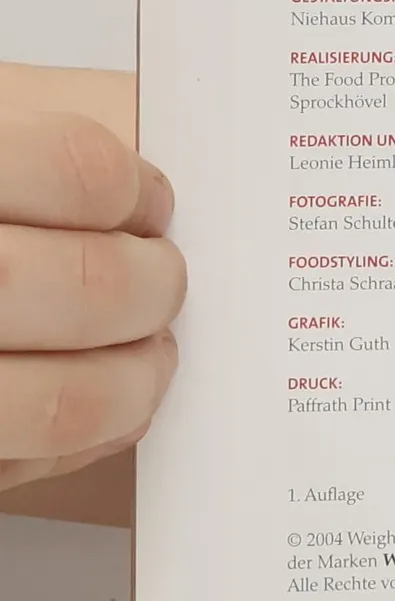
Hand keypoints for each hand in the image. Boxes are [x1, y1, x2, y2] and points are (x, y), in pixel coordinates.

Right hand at [0, 111, 185, 494]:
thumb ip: (33, 139)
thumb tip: (143, 178)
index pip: (79, 170)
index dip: (134, 189)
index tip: (145, 201)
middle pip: (86, 287)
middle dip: (152, 285)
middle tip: (160, 277)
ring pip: (65, 401)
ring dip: (135, 378)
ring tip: (145, 348)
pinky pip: (28, 461)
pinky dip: (86, 434)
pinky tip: (86, 392)